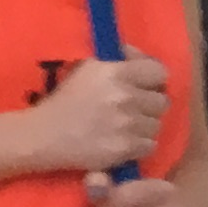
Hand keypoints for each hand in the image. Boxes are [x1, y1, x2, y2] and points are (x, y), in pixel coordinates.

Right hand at [31, 53, 168, 172]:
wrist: (45, 135)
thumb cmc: (64, 100)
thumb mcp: (86, 69)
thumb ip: (116, 62)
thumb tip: (136, 58)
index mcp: (115, 72)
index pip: (159, 72)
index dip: (153, 79)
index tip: (143, 84)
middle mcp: (125, 96)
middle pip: (162, 101)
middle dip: (149, 105)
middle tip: (133, 108)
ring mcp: (127, 124)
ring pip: (157, 125)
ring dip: (144, 126)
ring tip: (126, 127)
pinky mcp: (126, 148)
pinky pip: (150, 145)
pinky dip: (139, 145)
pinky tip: (123, 141)